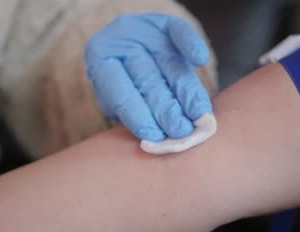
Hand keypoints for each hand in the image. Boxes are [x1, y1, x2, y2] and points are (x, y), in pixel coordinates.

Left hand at [84, 13, 212, 141]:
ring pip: (168, 65)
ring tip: (198, 113)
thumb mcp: (114, 98)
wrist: (128, 44)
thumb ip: (128, 113)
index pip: (119, 93)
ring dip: (185, 90)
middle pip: (147, 81)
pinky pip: (179, 31)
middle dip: (166, 108)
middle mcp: (122, 47)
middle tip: (182, 130)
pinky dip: (190, 43)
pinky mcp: (166, 24)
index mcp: (100, 66)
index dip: (136, 115)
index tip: (154, 136)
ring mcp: (146, 34)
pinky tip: (199, 58)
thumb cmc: (121, 82)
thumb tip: (153, 139)